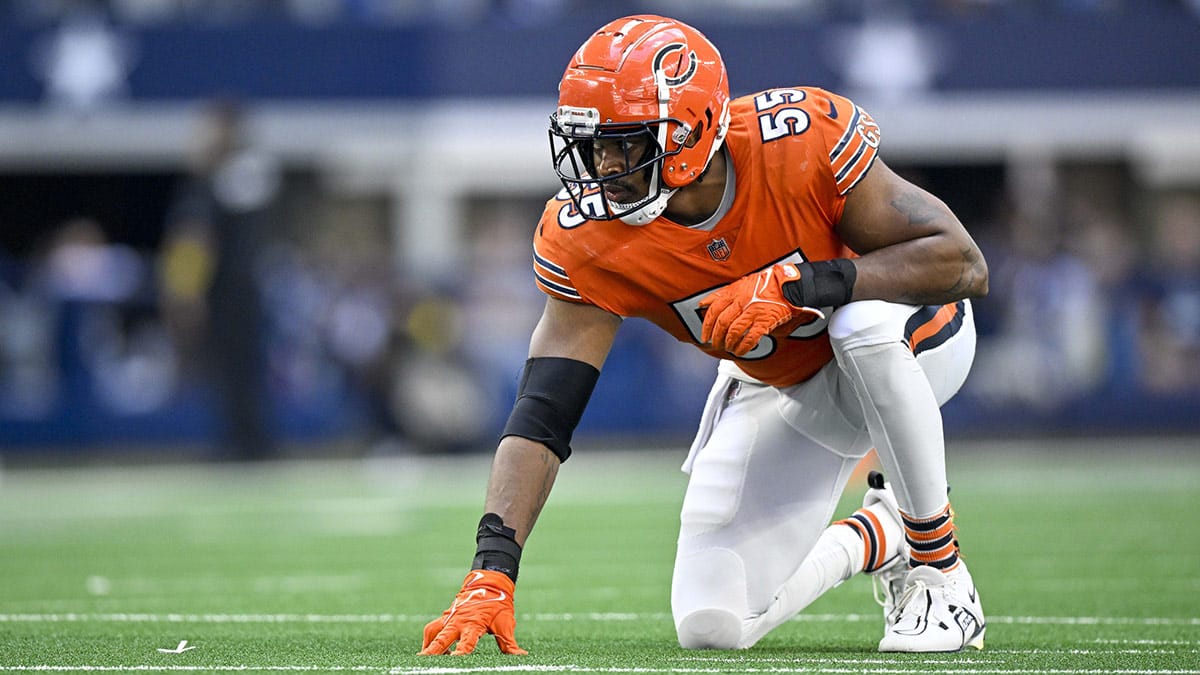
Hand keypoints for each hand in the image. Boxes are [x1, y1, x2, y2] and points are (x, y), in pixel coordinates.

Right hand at [419, 570, 526, 655]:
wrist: (489, 581)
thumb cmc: (499, 603)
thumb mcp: (506, 623)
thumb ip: (509, 643)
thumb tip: (522, 656)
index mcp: (474, 624)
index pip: (466, 643)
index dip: (460, 653)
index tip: (454, 660)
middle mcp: (459, 620)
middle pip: (442, 638)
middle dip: (432, 651)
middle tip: (422, 661)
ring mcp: (451, 617)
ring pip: (432, 631)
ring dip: (428, 645)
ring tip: (427, 657)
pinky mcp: (447, 615)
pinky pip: (433, 628)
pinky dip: (430, 638)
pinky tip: (434, 648)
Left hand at [699, 263, 823, 356]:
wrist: (789, 284)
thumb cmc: (766, 283)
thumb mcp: (740, 283)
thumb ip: (721, 294)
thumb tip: (703, 303)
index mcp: (734, 292)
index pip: (714, 310)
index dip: (707, 325)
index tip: (704, 335)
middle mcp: (742, 302)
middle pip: (722, 323)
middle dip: (716, 337)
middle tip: (715, 344)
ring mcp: (754, 312)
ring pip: (734, 331)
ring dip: (729, 343)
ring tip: (728, 348)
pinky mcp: (766, 321)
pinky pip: (751, 337)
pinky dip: (743, 347)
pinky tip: (740, 351)